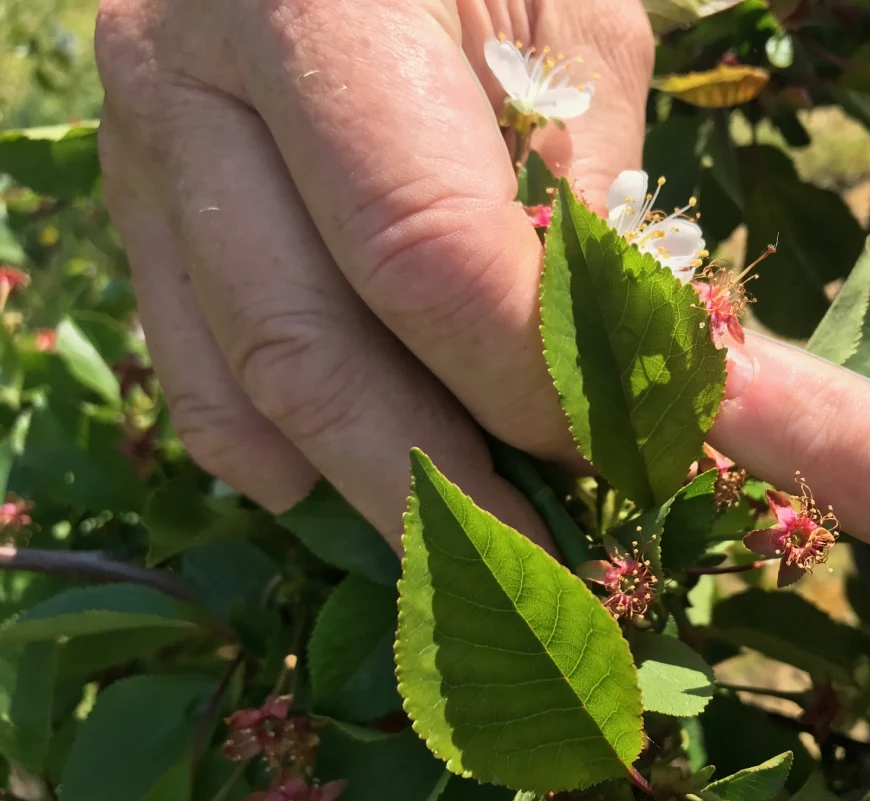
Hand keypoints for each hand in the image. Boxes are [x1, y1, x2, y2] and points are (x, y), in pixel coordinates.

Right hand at [94, 0, 652, 540]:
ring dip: (368, 490)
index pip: (425, 257)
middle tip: (548, 571)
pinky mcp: (138, 203)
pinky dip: (271, 449)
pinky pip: (189, 364)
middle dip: (443, 487)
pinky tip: (346, 488)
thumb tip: (626, 391)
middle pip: (313, 351)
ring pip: (244, 381)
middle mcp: (188, 79)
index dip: (530, 381)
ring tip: (475, 550)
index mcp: (316, 9)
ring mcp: (141, 149)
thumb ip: (590, 202)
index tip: (624, 452)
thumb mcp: (576, 27)